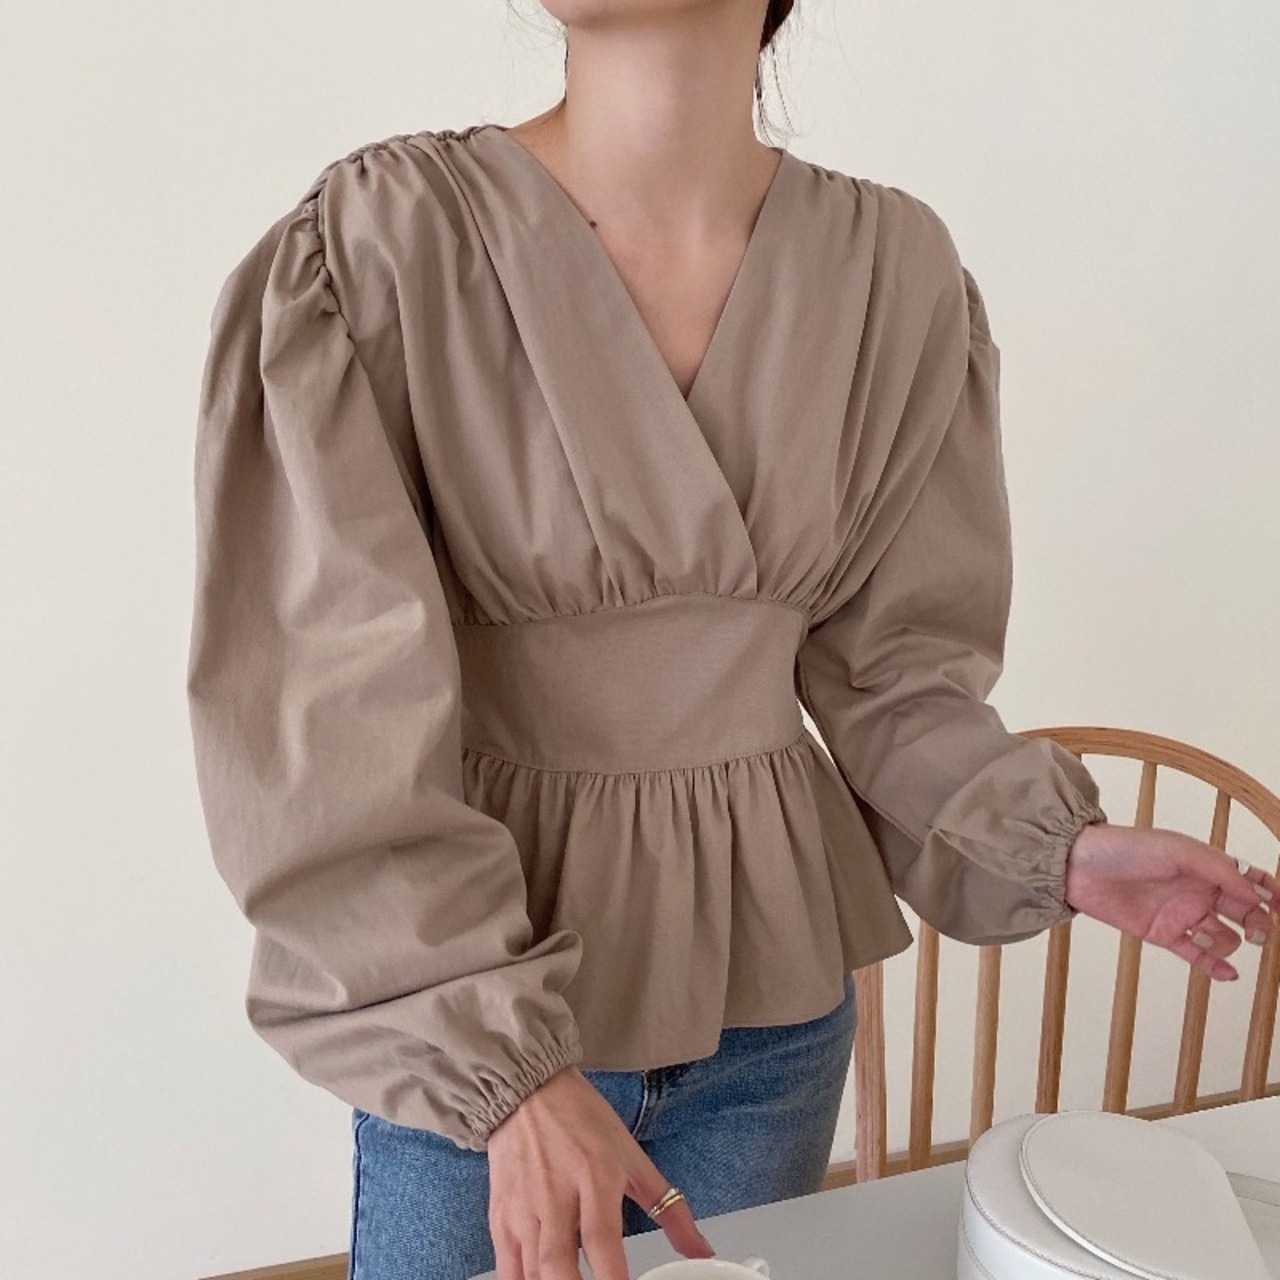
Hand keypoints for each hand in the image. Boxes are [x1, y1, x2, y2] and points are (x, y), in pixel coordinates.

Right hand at [487, 1065, 715, 1279]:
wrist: (526, 1090)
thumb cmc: (580, 1119)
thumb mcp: (631, 1155)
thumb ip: (669, 1207)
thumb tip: (700, 1249)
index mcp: (594, 1176)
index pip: (602, 1240)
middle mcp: (555, 1195)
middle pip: (558, 1264)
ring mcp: (523, 1208)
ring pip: (532, 1271)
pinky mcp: (500, 1216)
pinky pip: (507, 1268)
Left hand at [1064, 822, 1279, 979]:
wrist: (1076, 866)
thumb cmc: (1124, 848)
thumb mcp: (1176, 850)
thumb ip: (1217, 869)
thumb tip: (1256, 890)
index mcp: (1205, 864)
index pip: (1248, 879)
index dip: (1270, 892)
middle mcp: (1197, 889)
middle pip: (1243, 911)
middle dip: (1258, 922)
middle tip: (1260, 931)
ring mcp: (1180, 913)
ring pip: (1223, 935)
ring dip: (1229, 941)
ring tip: (1214, 936)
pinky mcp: (1162, 933)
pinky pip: (1196, 954)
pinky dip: (1215, 965)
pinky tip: (1229, 974)